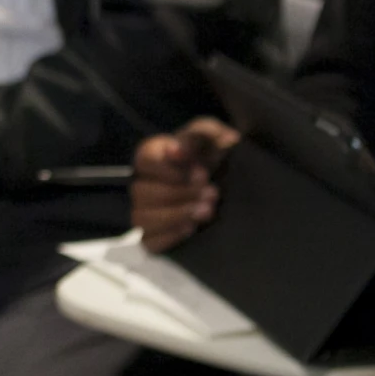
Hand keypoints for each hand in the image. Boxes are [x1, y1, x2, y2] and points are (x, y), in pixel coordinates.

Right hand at [129, 118, 240, 251]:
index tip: (201, 172)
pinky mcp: (153, 236)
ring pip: (141, 218)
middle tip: (212, 194)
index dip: (167, 168)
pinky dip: (168, 237)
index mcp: (152, 155)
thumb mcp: (215, 136)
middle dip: (179, 194)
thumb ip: (199, 134)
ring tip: (206, 212)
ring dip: (174, 216)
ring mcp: (145, 212)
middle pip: (141, 192)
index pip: (143, 160)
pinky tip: (191, 229)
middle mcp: (143, 184)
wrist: (233, 185)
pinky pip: (148, 242)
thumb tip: (177, 151)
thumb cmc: (218, 155)